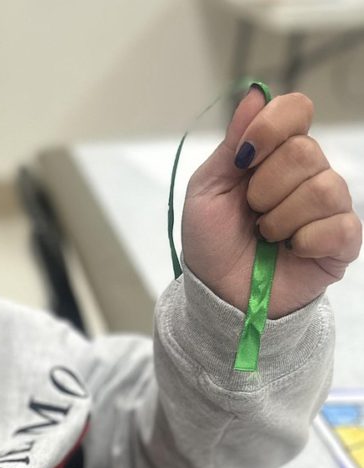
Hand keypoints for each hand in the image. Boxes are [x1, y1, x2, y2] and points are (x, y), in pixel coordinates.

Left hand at [182, 87, 361, 317]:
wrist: (218, 292)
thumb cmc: (212, 240)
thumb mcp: (207, 189)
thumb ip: (232, 143)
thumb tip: (255, 93)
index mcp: (274, 154)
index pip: (295, 111)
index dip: (271, 127)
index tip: (244, 157)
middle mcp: (307, 173)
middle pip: (307, 152)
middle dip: (265, 187)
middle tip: (251, 211)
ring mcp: (328, 207)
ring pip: (324, 188)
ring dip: (281, 218)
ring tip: (266, 234)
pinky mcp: (342, 241)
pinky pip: (338, 226)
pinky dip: (304, 240)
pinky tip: (290, 250)